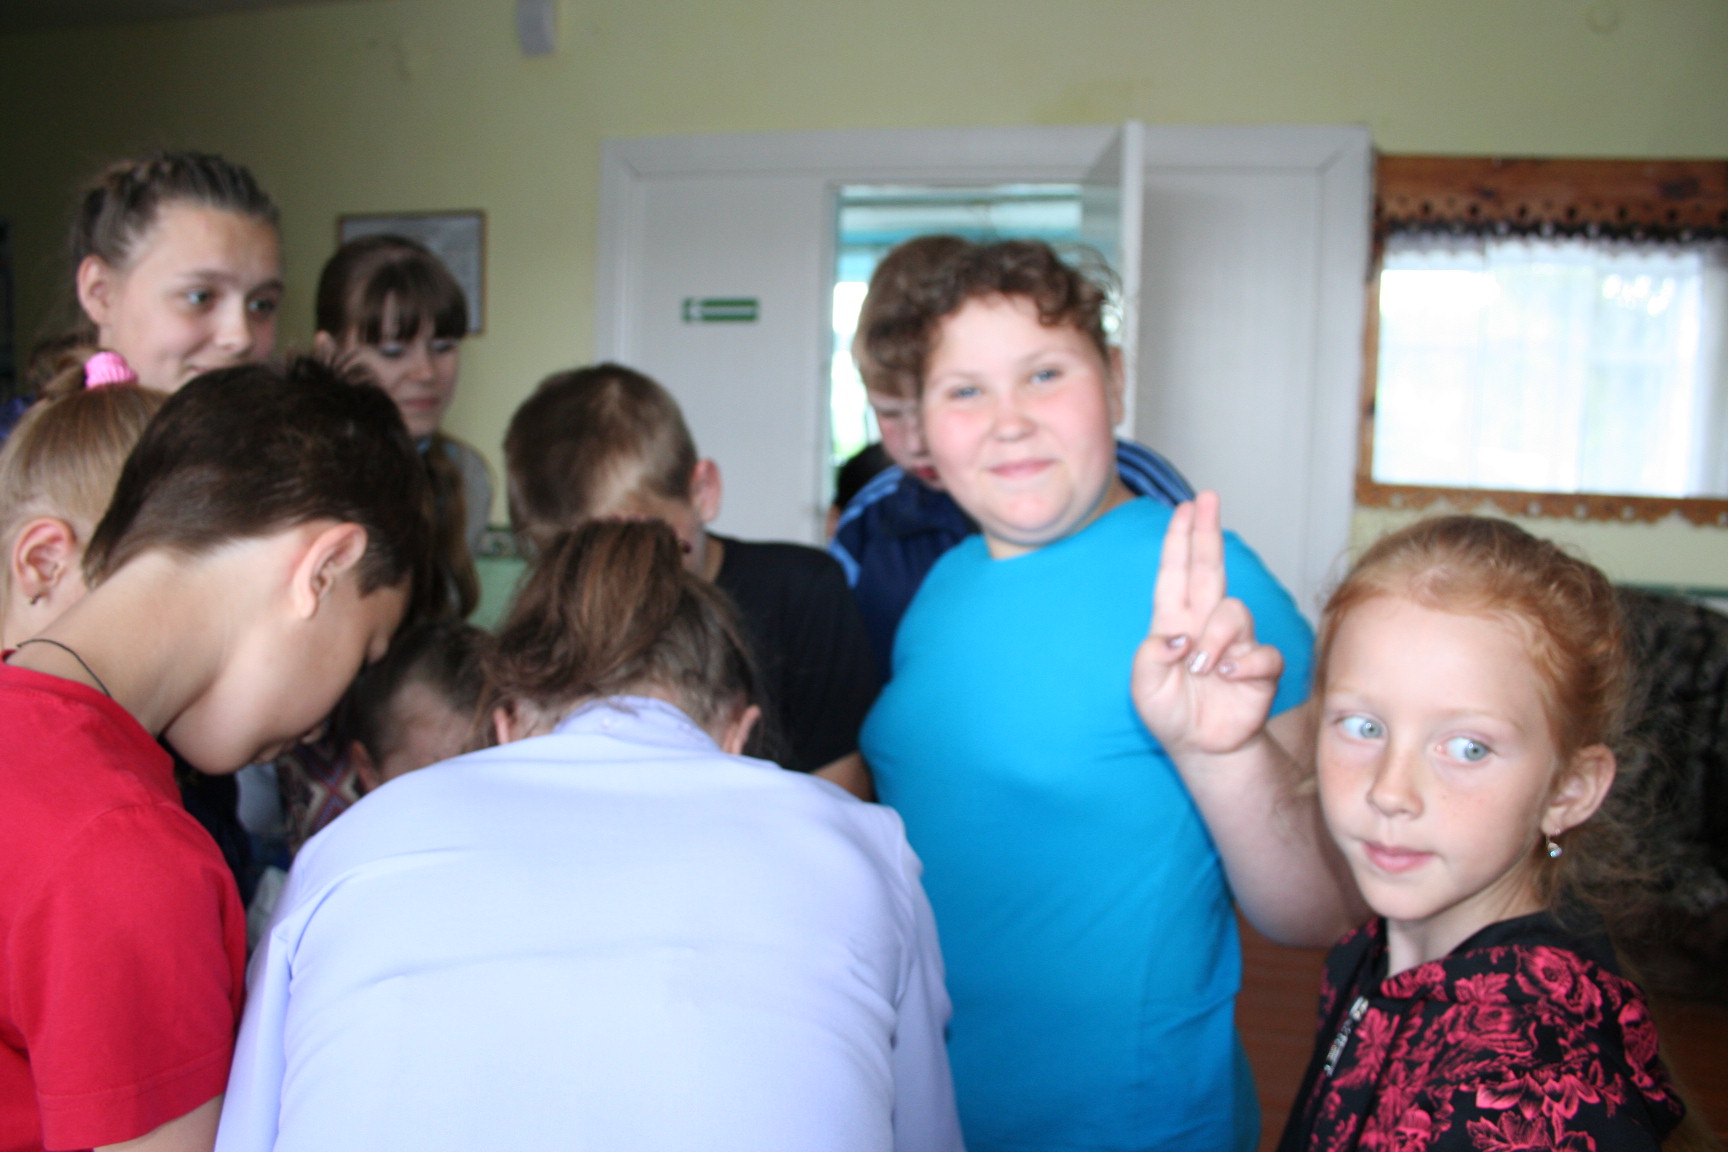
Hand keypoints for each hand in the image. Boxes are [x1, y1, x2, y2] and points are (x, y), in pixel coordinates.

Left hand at [1131, 491, 1283, 756]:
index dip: (1179, 540)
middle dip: (1207, 532)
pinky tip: (1229, 678)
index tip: (1184, 507)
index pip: (1175, 573)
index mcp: (1174, 622)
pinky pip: (1262, 653)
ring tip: (1202, 668)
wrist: (1201, 748)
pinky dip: (1244, 665)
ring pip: (1234, 613)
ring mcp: (1235, 643)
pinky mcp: (1260, 668)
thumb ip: (1150, 658)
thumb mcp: (1143, 688)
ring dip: (1216, 639)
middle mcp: (1205, 625)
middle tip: (1207, 498)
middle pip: (1209, 568)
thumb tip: (1178, 637)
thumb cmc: (1171, 713)